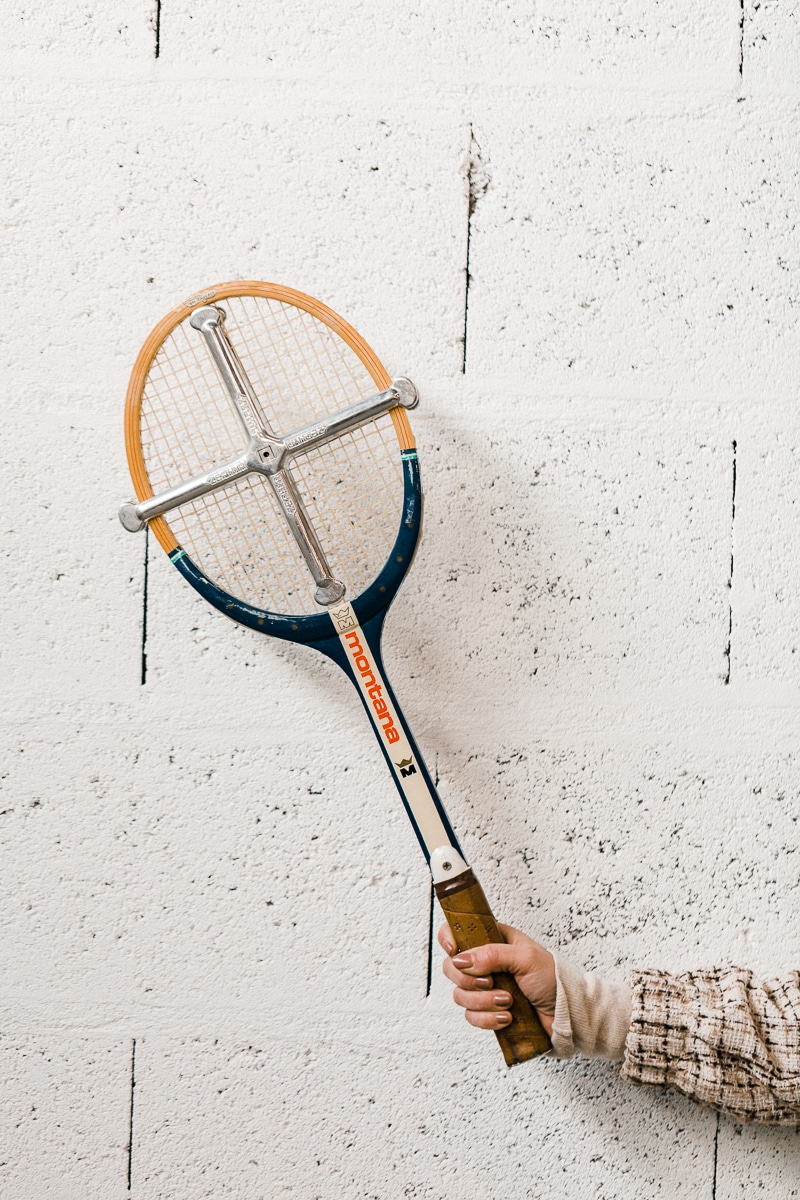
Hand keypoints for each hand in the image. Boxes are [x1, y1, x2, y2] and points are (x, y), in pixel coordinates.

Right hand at [438, 922, 555, 1036]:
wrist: (567, 1012)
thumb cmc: (552, 977)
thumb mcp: (525, 957)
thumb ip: (491, 955)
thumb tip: (461, 959)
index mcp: (492, 940)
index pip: (457, 932)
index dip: (448, 939)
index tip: (454, 951)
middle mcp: (485, 963)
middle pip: (452, 968)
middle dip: (468, 979)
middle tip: (490, 982)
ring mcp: (485, 988)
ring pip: (460, 995)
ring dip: (483, 1002)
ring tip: (507, 1002)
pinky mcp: (488, 1011)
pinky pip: (471, 1017)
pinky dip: (487, 1019)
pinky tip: (507, 1017)